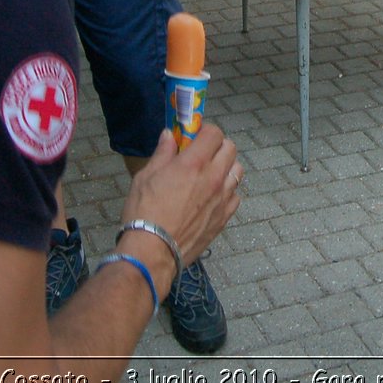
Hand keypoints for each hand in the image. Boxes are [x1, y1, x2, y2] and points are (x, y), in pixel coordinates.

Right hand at [119, 125, 239, 268]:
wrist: (153, 251)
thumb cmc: (145, 212)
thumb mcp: (146, 176)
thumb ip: (163, 153)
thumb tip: (169, 136)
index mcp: (194, 163)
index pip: (214, 133)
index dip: (205, 131)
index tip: (195, 137)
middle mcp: (214, 177)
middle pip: (230, 148)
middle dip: (217, 146)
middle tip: (202, 154)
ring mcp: (222, 198)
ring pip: (237, 171)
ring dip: (226, 167)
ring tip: (209, 175)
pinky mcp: (224, 217)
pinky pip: (235, 196)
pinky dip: (227, 192)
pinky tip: (212, 197)